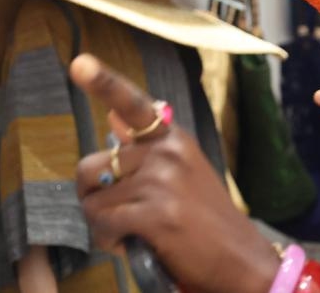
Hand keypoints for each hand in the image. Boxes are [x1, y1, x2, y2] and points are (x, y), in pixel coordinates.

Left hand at [70, 54, 277, 292]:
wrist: (239, 257)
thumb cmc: (205, 217)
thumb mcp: (183, 170)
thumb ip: (146, 143)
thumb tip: (112, 115)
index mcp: (174, 138)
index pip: (133, 105)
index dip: (104, 82)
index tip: (80, 63)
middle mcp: (168, 153)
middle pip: (92, 166)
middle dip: (94, 195)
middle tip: (120, 212)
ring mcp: (162, 182)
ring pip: (94, 201)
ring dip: (102, 223)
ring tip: (132, 230)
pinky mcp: (156, 214)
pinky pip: (102, 223)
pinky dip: (108, 239)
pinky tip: (131, 243)